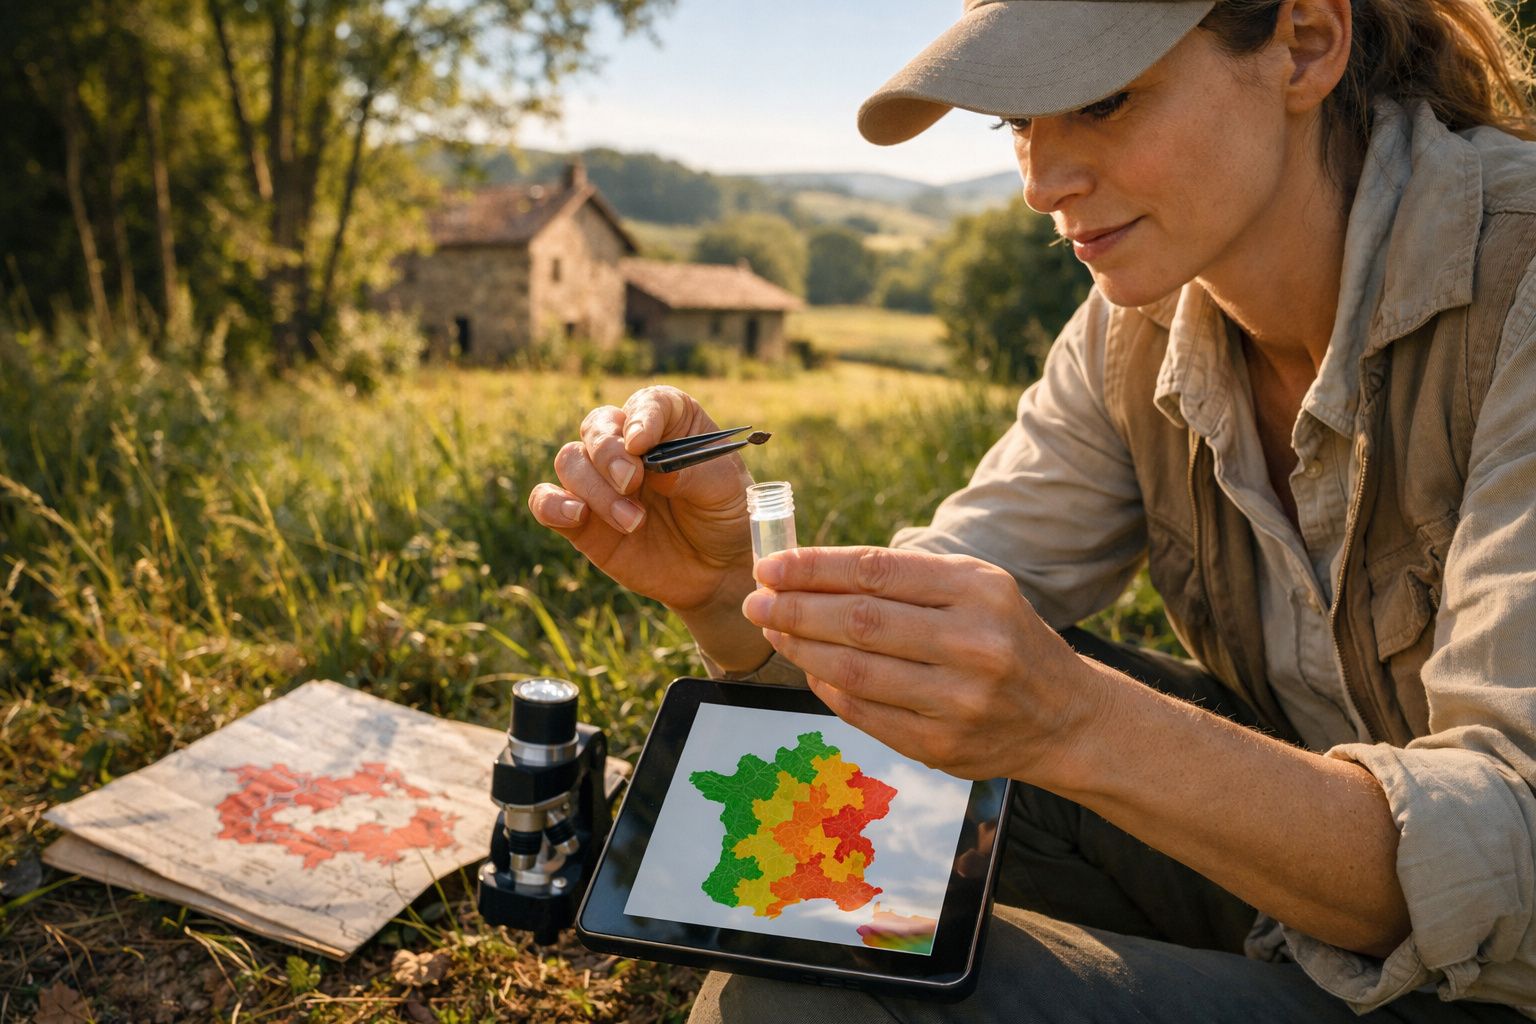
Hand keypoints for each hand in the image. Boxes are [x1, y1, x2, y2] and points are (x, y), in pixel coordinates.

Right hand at [528, 385, 755, 614]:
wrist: (717, 569)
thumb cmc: (726, 518)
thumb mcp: (725, 492)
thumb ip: (690, 474)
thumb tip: (652, 467)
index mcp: (671, 422)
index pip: (647, 402)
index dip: (641, 417)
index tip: (642, 443)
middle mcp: (629, 444)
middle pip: (597, 427)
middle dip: (609, 453)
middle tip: (632, 482)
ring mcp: (602, 480)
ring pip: (570, 460)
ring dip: (594, 488)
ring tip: (633, 522)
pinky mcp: (582, 519)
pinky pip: (546, 500)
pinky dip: (551, 503)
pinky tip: (575, 515)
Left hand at [741, 545, 1102, 781]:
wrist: (1065, 716)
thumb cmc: (1005, 638)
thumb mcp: (977, 588)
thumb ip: (906, 579)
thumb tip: (812, 572)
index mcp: (979, 591)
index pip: (877, 572)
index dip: (814, 568)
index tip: (771, 565)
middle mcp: (974, 643)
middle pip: (860, 621)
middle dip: (795, 608)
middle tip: (756, 600)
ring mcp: (960, 701)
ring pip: (856, 671)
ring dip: (802, 648)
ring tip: (774, 630)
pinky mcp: (944, 746)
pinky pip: (866, 714)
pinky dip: (828, 690)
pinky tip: (808, 670)